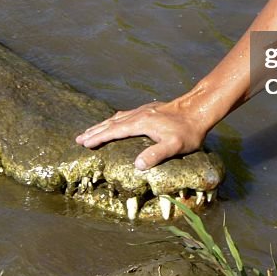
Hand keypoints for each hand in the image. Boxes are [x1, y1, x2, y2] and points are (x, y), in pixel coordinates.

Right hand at [75, 99, 208, 170]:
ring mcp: (143, 110)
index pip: (114, 131)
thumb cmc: (188, 132)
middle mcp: (138, 115)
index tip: (84, 143)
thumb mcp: (174, 146)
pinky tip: (115, 121)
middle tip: (78, 138)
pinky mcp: (149, 109)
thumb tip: (137, 165)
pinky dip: (114, 120)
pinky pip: (125, 115)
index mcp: (141, 123)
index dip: (98, 138)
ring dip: (102, 125)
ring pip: (117, 117)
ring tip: (90, 131)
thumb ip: (156, 155)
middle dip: (94, 131)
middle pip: (111, 123)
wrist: (198, 110)